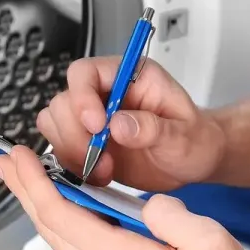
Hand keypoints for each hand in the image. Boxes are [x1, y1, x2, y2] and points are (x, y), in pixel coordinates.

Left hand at [0, 145, 249, 249]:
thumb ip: (172, 216)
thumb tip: (145, 205)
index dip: (35, 185)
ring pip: (66, 248)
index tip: (18, 159)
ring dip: (45, 212)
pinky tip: (71, 217)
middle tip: (4, 165)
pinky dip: (68, 231)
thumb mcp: (212, 245)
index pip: (64, 218)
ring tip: (30, 185)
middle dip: (25, 194)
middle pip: (53, 233)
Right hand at [38, 57, 226, 190]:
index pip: (86, 73)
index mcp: (129, 76)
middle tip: (102, 158)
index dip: (82, 97)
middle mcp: (105, 94)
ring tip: (105, 170)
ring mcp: (92, 120)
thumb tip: (119, 124)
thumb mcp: (183, 134)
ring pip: (55, 125)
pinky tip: (100, 177)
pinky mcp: (86, 144)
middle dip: (75, 134)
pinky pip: (61, 150)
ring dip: (73, 152)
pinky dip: (74, 167)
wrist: (193, 162)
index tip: (97, 126)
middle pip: (63, 102)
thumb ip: (153, 128)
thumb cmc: (194, 139)